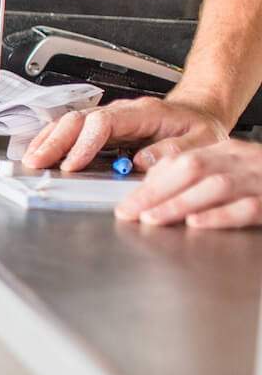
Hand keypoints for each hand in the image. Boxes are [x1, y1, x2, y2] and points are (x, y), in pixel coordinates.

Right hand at [22, 96, 226, 171]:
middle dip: (55, 141)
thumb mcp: (202, 141)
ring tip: (32, 159)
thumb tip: (140, 163)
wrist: (199, 113)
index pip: (104, 123)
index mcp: (143, 114)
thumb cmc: (199, 127)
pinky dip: (52, 139)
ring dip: (48, 140)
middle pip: (78, 120)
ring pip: (70, 122)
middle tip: (37, 162)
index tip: (73, 164)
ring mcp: (109, 119)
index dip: (84, 144)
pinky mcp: (101, 128)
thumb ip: (173, 151)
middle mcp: (121, 113)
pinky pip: (71, 130)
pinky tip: (40, 151)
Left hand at [115, 139, 261, 227]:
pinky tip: (199, 222)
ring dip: (180, 202)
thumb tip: (153, 193)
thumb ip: (197, 177)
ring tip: (154, 218)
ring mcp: (260, 180)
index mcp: (228, 151)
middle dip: (157, 192)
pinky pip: (247, 206)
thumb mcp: (231, 168)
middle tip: (131, 212)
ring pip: (216, 186)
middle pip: (193, 170)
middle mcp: (242, 161)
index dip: (151, 182)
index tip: (127, 202)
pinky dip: (220, 215)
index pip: (182, 161)